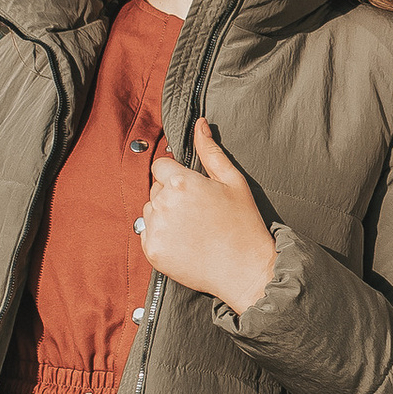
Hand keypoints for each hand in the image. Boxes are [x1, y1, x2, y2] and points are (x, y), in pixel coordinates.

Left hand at [137, 123, 278, 309]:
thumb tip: (199, 124)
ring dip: (164, 215)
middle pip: (155, 188)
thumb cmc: (243, 224)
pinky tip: (184, 242)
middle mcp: (163, 203)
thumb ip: (211, 151)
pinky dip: (161, 236)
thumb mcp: (233, 181)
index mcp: (181, 181)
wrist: (245, 269)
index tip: (192, 190)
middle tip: (198, 212)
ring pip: (150, 210)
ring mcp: (155, 228)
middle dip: (171, 195)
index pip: (161, 165)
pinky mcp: (152, 251)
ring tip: (192, 228)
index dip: (177, 175)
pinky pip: (147, 233)